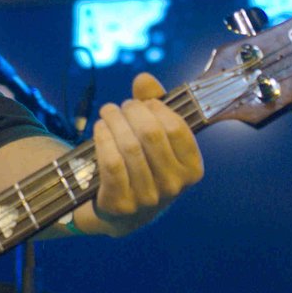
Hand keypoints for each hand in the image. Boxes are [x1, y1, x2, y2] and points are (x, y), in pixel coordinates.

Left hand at [78, 72, 204, 236]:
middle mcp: (173, 186)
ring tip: (107, 112)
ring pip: (129, 147)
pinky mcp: (120, 203)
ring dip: (114, 121)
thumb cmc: (144, 165)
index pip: (176, 128)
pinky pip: (111, 163)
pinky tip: (99, 128)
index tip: (142, 102)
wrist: (123, 213)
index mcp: (192, 170)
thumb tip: (143, 79)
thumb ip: (154, 104)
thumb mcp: (156, 138)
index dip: (156, 108)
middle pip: (150, 134)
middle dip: (132, 111)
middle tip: (121, 106)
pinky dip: (103, 139)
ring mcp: (148, 198)